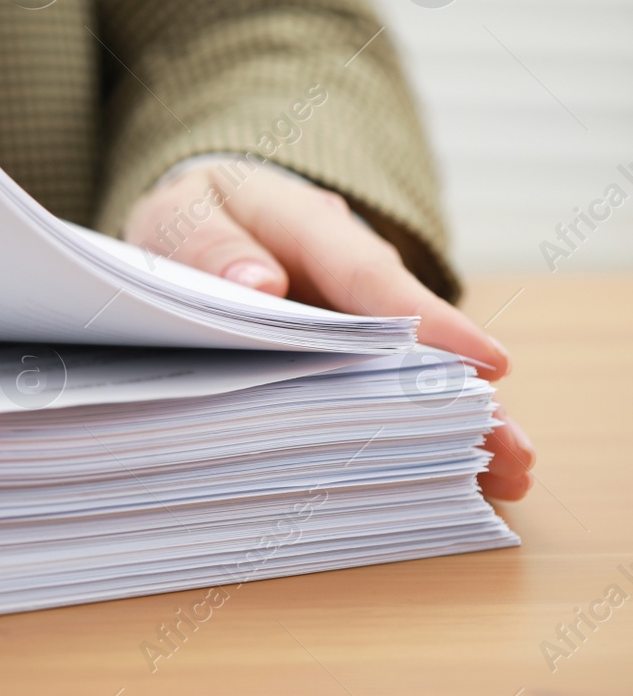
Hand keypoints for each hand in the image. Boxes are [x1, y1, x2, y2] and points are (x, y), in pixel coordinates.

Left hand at [124, 163, 533, 501]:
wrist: (199, 221)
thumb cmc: (193, 220)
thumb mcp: (182, 215)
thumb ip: (209, 244)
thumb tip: (257, 283)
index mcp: (305, 223)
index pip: (366, 273)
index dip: (424, 319)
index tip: (484, 360)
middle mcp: (345, 272)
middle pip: (406, 335)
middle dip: (459, 392)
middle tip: (513, 448)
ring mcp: (352, 317)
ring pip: (405, 371)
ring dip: (451, 422)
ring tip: (507, 477)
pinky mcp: (345, 354)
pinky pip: (378, 393)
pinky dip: (412, 433)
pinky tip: (449, 480)